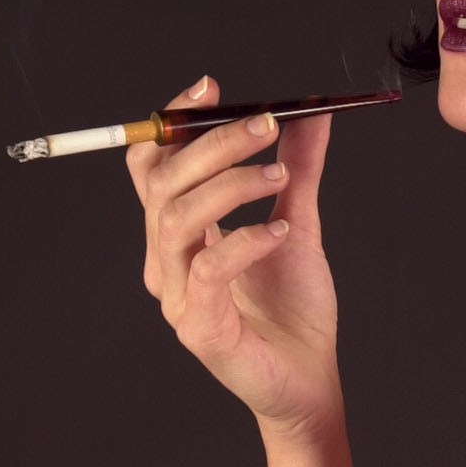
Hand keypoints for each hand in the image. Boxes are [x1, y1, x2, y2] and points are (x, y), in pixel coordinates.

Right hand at [126, 75, 345, 440]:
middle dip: (213, 144)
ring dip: (230, 185)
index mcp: (178, 234)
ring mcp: (177, 296)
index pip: (154, 165)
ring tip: (278, 176)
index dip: (174, 122)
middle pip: (162, 183)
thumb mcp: (296, 222)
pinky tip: (279, 231)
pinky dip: (245, 239)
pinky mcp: (199, 328)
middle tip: (266, 125)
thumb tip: (311, 114)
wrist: (310, 378)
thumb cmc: (294, 309)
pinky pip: (209, 269)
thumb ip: (297, 169)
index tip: (211, 88)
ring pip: (176, 218)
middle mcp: (166, 261)